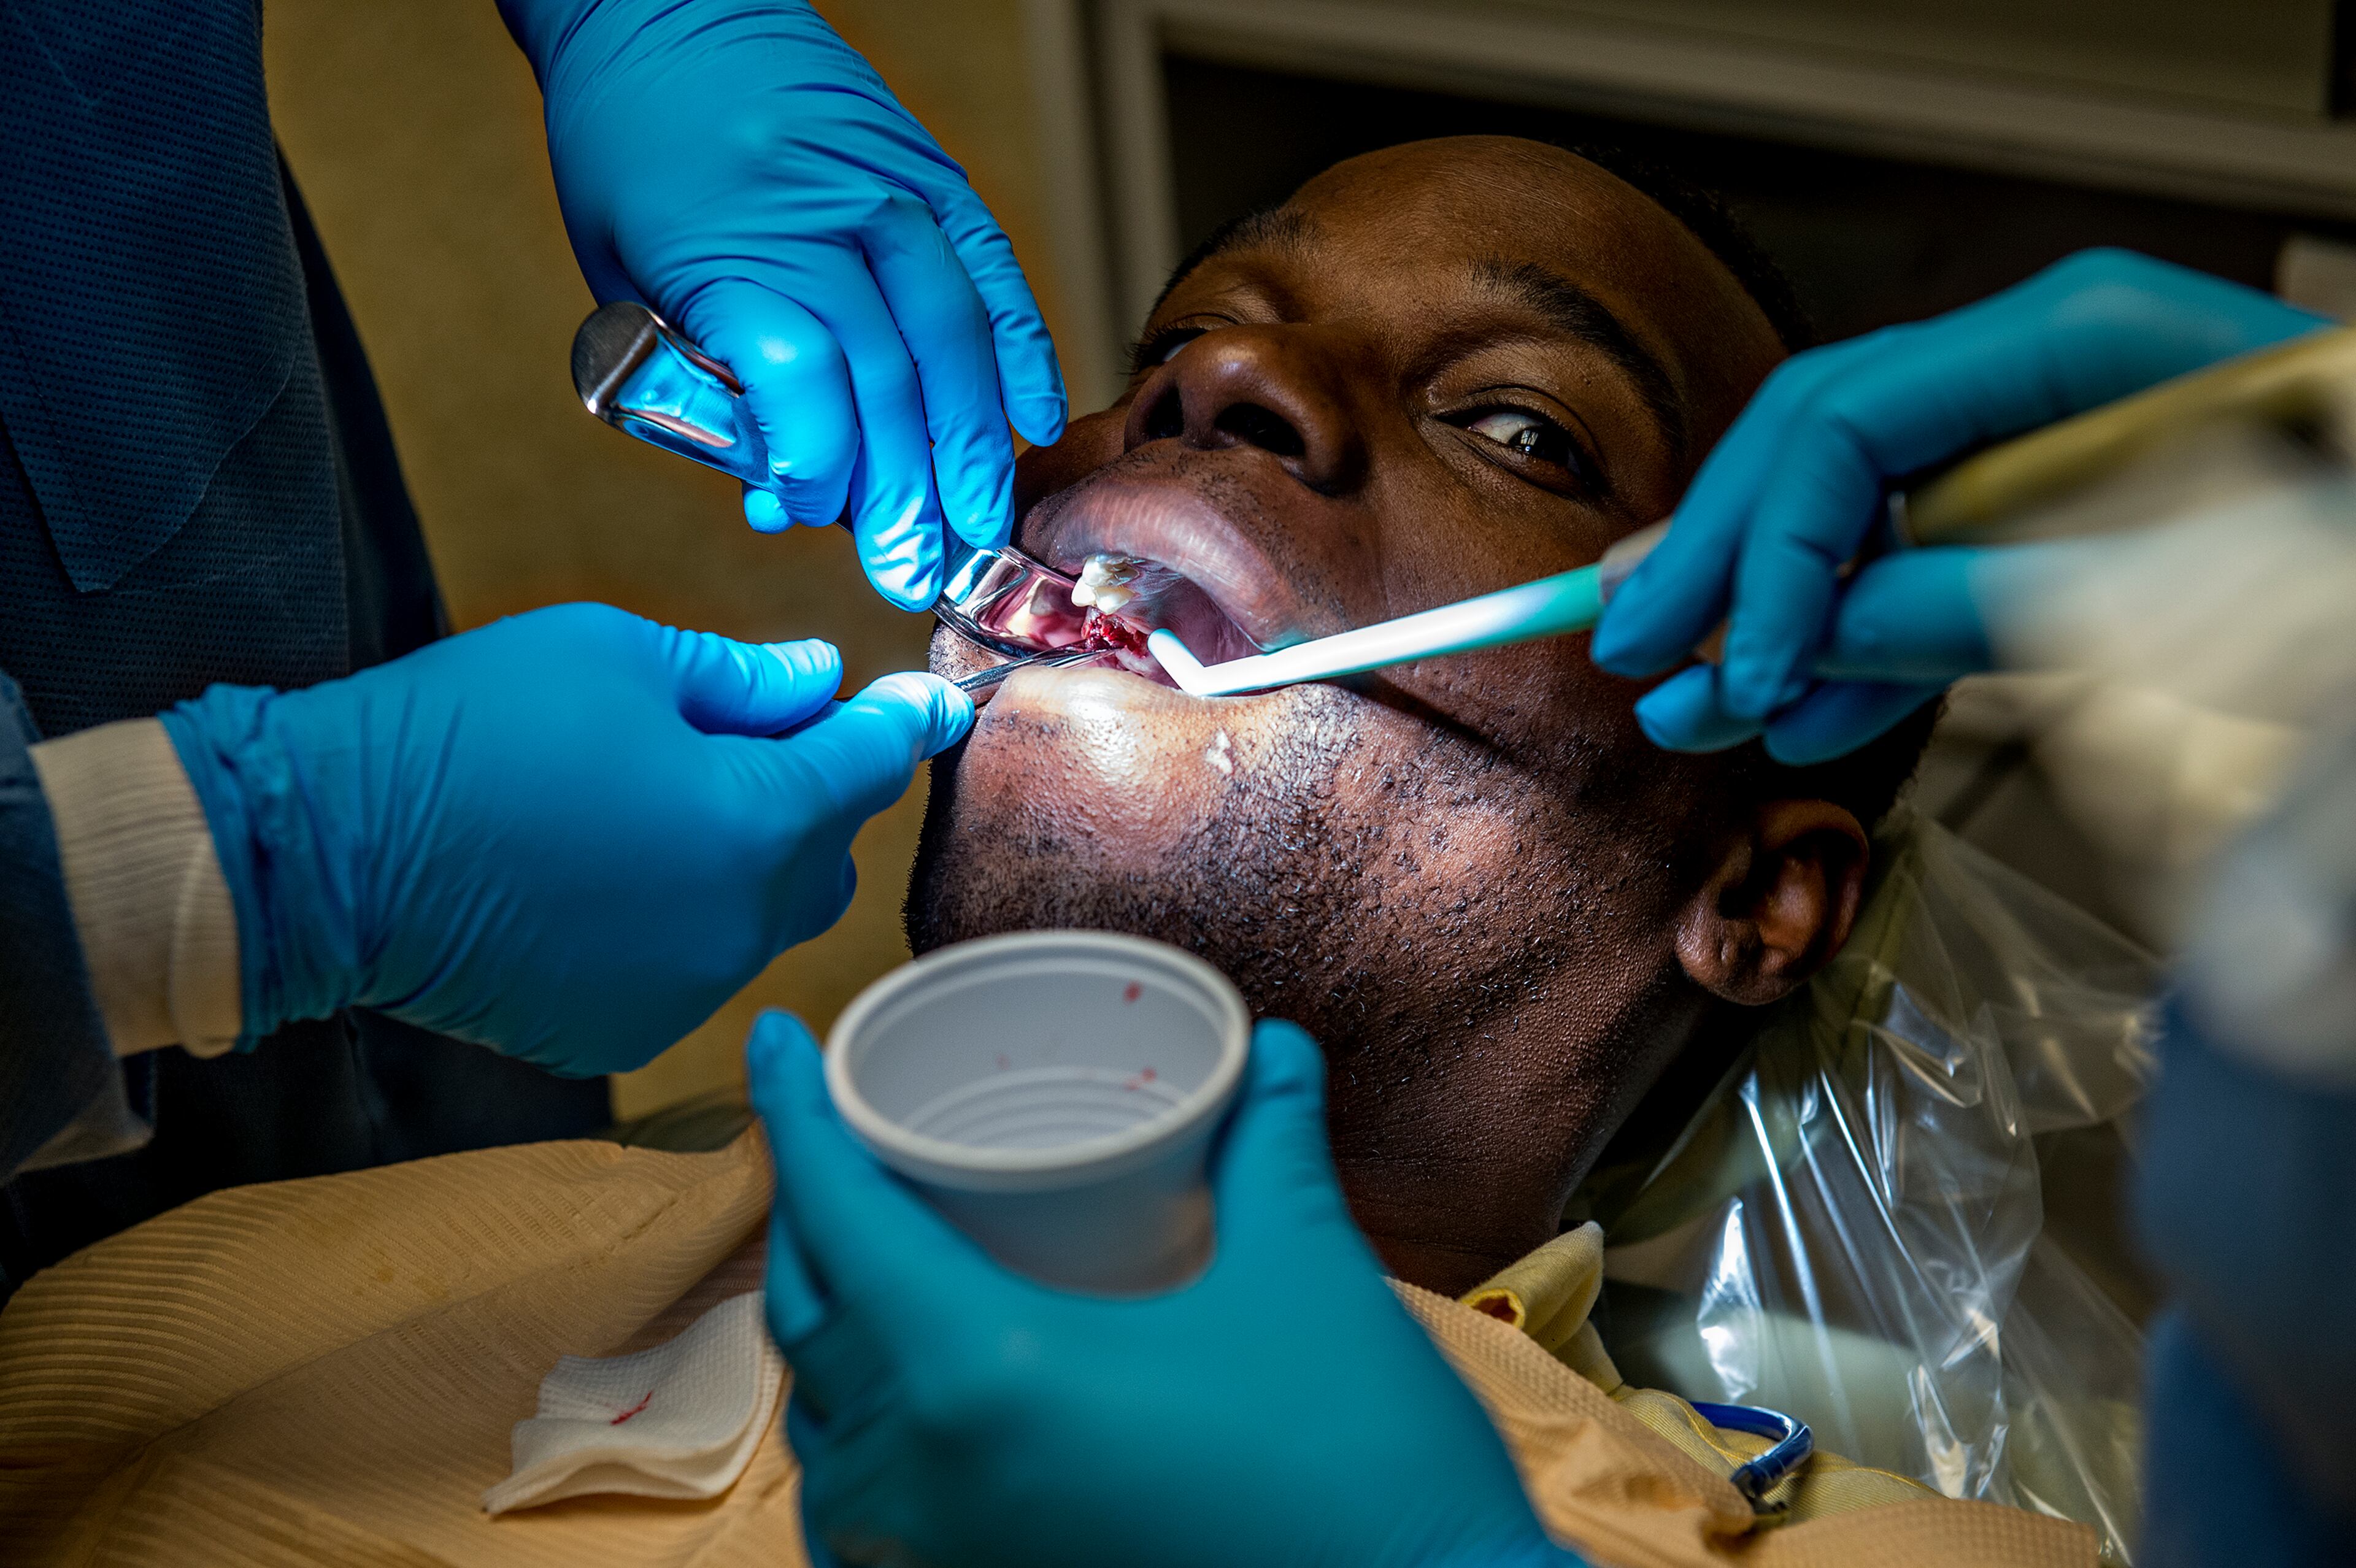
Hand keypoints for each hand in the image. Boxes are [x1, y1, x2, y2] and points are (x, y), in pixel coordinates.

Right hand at [158, 604, 969, 1074]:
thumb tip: (819, 680)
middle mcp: (738, 924)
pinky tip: (606, 878)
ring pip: (763, 918)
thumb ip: (742, 677)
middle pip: (828, 855)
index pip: (869, 766)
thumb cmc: (468, 730)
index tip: (929, 703)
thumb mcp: (617, 656)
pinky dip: (678, 923)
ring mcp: (683, 989)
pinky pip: (693, 968)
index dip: (902, 724)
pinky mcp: (625, 1031)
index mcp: (753, 823)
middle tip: (752, 740)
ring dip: (743, 864)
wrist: (326, 851)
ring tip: (657, 809)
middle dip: (814, 795)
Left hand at [502, 0, 1066, 608]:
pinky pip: (995, 276)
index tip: (815, 521)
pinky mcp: (935, 177)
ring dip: (974, 445)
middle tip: (921, 574)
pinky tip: (1032, 419)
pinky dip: (1021, 353)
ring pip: (954, 338)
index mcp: (733, 244)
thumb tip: (787, 496)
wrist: (666, 8)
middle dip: (909, 495)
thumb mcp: (630, 278)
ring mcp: (893, 192)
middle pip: (889, 379)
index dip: (817, 470)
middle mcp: (825, 216)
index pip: (802, 383)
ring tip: (978, 524)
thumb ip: (708, 383)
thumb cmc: (633, 153)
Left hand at [750, 1011, 1583, 1567]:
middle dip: (807, 1216)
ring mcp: (943, 1561)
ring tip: (863, 1266)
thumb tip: (1278, 1052)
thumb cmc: (1359, 1461)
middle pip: (809, 1320)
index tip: (773, 1040)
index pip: (836, 1217)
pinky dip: (857, 1454)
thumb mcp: (1309, 1274)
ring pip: (821, 1437)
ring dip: (824, 1338)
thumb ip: (1273, 1149)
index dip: (794, 1114)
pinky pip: (863, 1529)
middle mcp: (926, 1477)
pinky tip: (900, 1417)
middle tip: (839, 1139)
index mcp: (977, 1371)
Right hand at [1589, 248, 2326, 762]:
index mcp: (2081, 341)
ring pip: (1857, 518)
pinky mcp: (2070, 533)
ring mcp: (2054, 455)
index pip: (1850, 421)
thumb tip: (1807, 638)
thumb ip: (1978, 600)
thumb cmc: (2349, 574)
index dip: (1765, 549)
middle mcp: (2048, 381)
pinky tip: (1795, 711)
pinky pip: (1923, 574)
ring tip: (1686, 706)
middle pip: (1824, 451)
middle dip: (1722, 563)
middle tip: (1631, 656)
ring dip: (1763, 616)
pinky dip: (1853, 646)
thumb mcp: (2170, 587)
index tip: (1736, 673)